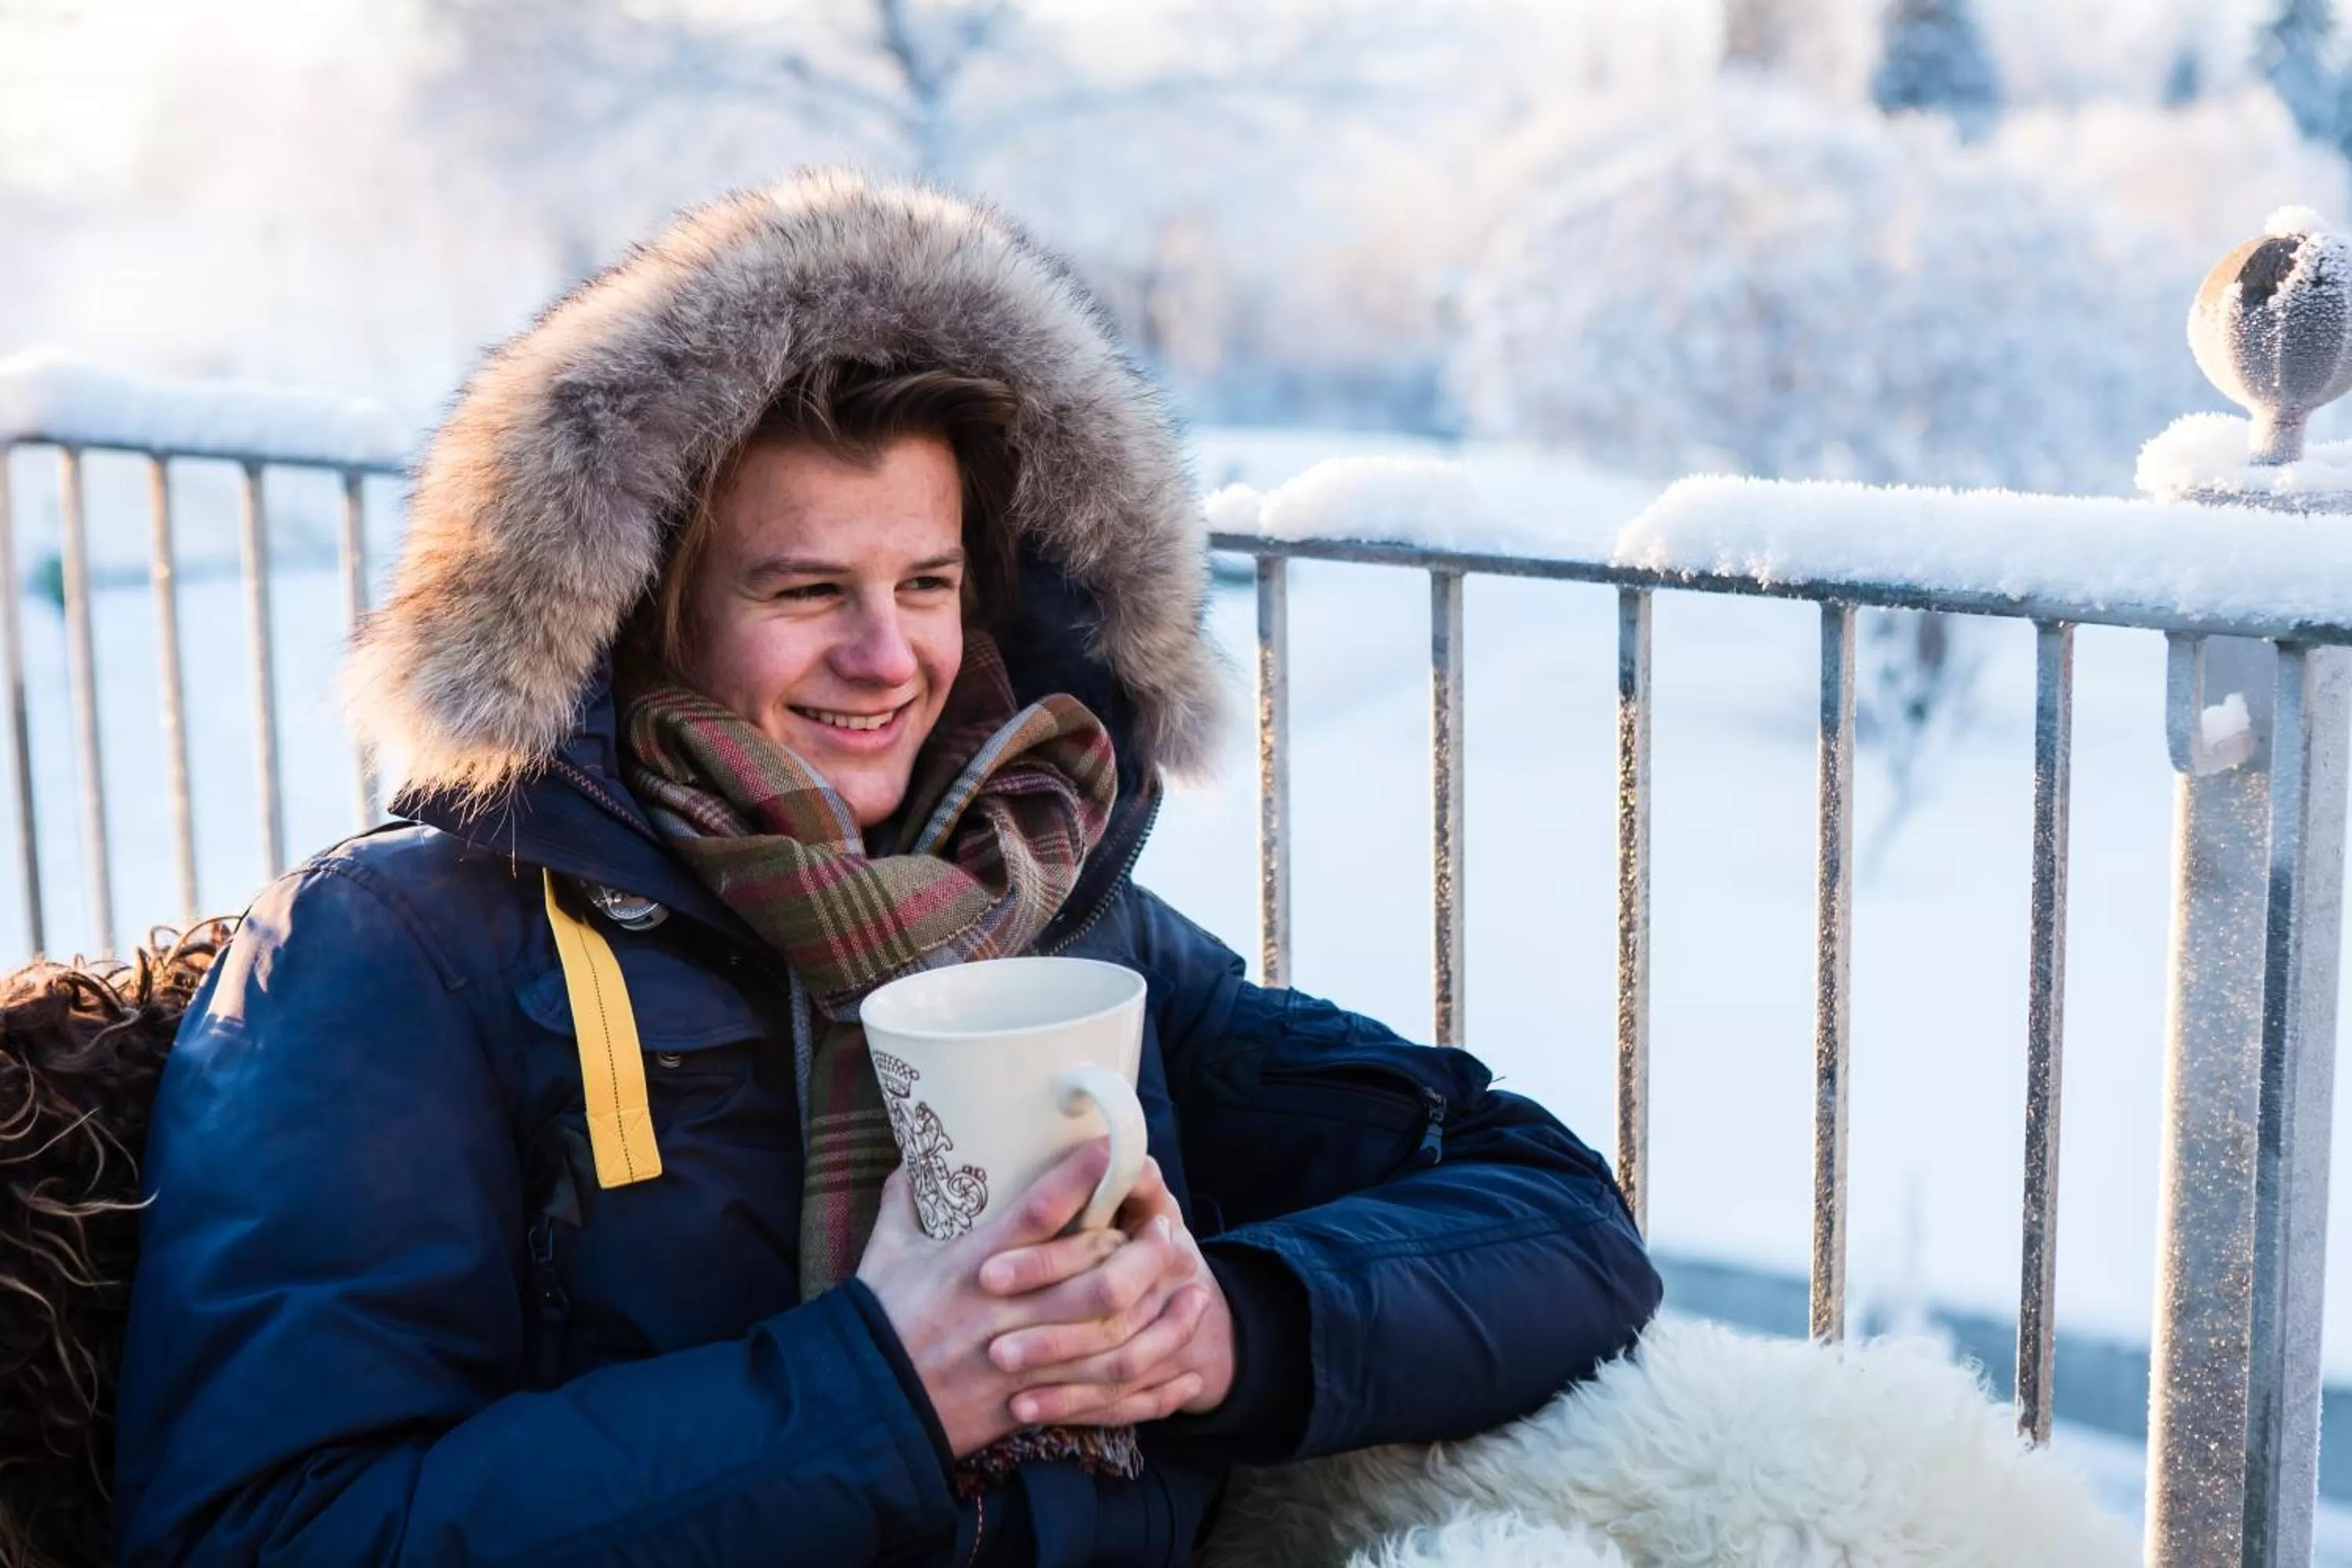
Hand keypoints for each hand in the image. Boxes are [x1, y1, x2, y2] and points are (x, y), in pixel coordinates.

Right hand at [855, 1140, 1208, 1456]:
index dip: (1083, 1177)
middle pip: (1095, 1279)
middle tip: (1167, 1226)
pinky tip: (1185, 1377)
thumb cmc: (875, 1322)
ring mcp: (1022, 1364)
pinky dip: (1152, 1393)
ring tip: (1194, 1289)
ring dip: (1162, 1315)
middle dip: (1143, 1252)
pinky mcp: (1031, 1406)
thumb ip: (906, 1201)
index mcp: (971, 1266)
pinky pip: (1106, 1401)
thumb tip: (917, 1155)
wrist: (861, 1409)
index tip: (1115, 1147)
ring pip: (1111, 1340)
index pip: (1039, 1213)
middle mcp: (1005, 1313)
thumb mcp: (884, 1254)